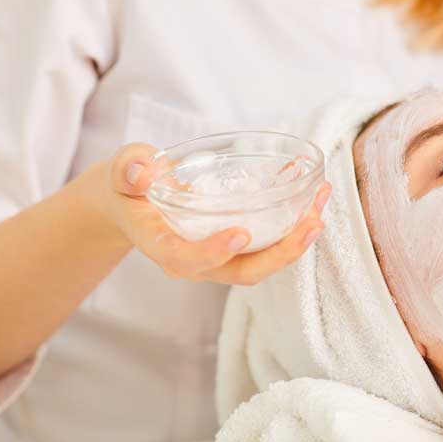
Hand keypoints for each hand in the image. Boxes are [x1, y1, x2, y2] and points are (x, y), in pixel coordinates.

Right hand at [97, 143, 330, 284]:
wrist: (135, 203)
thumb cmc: (129, 187)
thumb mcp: (121, 172)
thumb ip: (128, 169)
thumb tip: (142, 171)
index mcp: (161, 245)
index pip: (185, 258)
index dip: (213, 252)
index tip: (240, 233)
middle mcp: (194, 260)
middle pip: (240, 271)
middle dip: (280, 254)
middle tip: (310, 223)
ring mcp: (218, 258)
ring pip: (262, 262)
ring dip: (296, 240)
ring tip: (320, 207)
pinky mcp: (237, 248)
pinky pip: (269, 245)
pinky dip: (293, 226)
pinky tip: (313, 198)